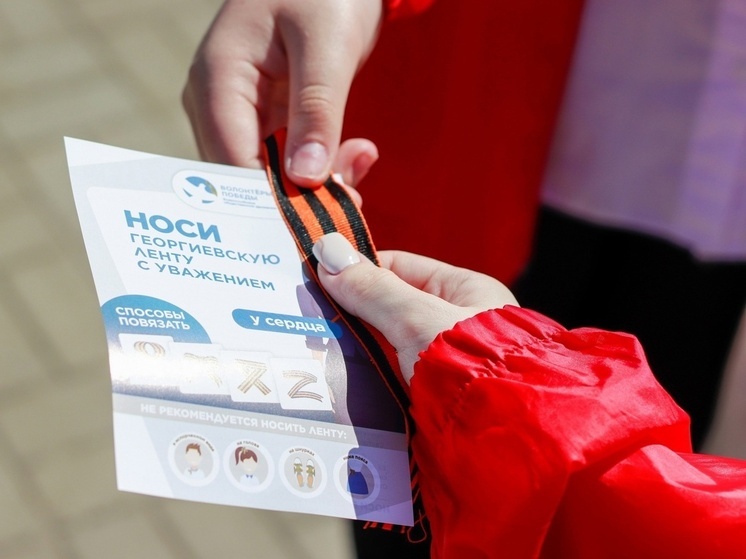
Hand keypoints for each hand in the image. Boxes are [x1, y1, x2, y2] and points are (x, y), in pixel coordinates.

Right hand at [183, 0, 382, 185]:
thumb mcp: (327, 47)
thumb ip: (316, 111)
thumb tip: (306, 178)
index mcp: (217, 78)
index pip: (232, 163)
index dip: (272, 202)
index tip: (320, 222)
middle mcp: (215, 101)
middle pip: (244, 176)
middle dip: (299, 197)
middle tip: (354, 199)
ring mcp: (236, 112)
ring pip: (267, 175)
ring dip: (316, 182)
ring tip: (360, 163)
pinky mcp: (261, 118)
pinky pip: (283, 160)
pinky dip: (320, 166)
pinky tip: (354, 156)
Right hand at [313, 233, 518, 382]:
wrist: (496, 440)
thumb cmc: (469, 367)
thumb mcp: (417, 319)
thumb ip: (373, 289)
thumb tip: (328, 251)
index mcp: (465, 292)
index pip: (400, 268)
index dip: (359, 270)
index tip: (318, 276)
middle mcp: (454, 325)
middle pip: (389, 308)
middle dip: (352, 312)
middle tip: (307, 313)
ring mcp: (440, 363)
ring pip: (384, 344)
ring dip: (355, 346)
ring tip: (312, 344)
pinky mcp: (427, 397)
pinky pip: (385, 376)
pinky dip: (363, 375)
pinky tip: (334, 374)